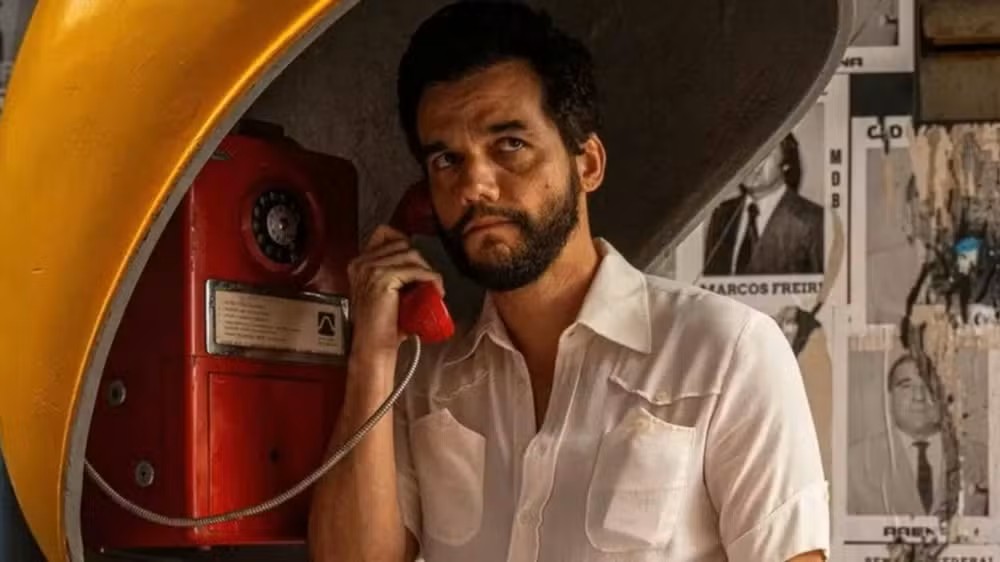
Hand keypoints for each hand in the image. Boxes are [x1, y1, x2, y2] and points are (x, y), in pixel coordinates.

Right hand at [347, 225, 444, 357]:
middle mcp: (361, 263)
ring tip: (434, 287)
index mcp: (358, 263)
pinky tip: (437, 290)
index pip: (384, 233)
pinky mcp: (383, 279)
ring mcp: (370, 269)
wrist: (374, 347)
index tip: (418, 262)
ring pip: (411, 255)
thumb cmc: (383, 325)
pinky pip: (416, 270)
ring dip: (428, 270)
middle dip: (420, 260)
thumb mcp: (385, 292)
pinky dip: (431, 279)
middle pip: (402, 243)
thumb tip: (419, 264)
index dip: (405, 242)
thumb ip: (393, 274)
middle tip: (428, 280)